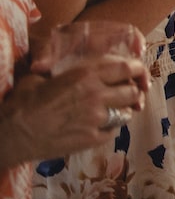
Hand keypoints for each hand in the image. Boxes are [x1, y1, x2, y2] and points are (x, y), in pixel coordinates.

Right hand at [0, 54, 148, 163]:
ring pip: (127, 112)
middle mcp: (95, 95)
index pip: (127, 67)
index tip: (138, 72)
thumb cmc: (23, 102)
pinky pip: (113, 131)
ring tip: (113, 110)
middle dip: (133, 91)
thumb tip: (68, 59)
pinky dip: (110, 128)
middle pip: (132, 91)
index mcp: (85, 74)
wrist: (12, 134)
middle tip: (127, 93)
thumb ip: (65, 68)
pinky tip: (98, 126)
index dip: (137, 69)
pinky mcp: (91, 139)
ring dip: (123, 110)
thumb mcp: (42, 75)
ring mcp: (95, 119)